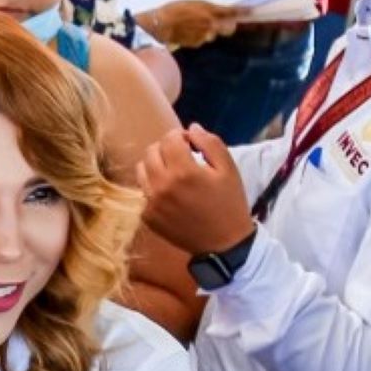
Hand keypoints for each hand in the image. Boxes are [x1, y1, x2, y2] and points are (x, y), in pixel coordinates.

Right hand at [137, 0, 244, 50]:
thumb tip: (222, 11)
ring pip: (214, 35)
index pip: (233, 12)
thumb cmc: (174, 8)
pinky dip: (198, 37)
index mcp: (211, 11)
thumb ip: (210, 7)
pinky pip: (202, 40)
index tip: (252, 10)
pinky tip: (188, 31)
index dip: (244, 11)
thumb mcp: (194, 1)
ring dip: (210, 31)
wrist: (159, 23)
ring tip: (196, 25)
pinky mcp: (195, 43)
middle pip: (229, 29)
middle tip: (223, 21)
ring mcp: (203, 36)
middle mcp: (211, 25)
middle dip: (228, 25)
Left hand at [138, 124, 255, 255]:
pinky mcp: (146, 215)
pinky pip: (142, 190)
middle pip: (151, 151)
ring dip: (155, 163)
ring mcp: (150, 202)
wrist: (222, 242)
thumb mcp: (228, 168)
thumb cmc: (229, 202)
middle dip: (166, 148)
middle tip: (182, 156)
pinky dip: (152, 184)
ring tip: (173, 170)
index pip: (169, 139)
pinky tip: (169, 190)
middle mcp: (161, 185)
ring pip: (141, 169)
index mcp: (183, 171)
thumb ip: (210, 143)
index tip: (192, 145)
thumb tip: (191, 128)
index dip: (181, 136)